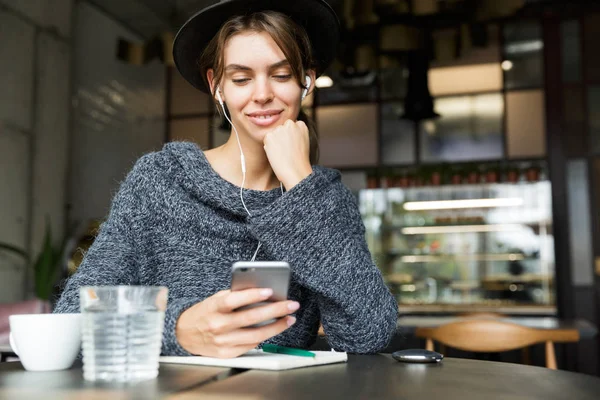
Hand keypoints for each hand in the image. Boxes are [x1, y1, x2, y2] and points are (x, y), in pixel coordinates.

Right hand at [175, 289, 298, 357]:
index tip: (270, 291)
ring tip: (289, 319)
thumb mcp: (216, 299)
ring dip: (276, 327)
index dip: (253, 295)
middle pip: (251, 318)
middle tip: (291, 305)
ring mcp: (223, 341)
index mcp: (215, 307)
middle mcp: (218, 325)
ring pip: (256, 335)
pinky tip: (273, 329)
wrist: (184, 334)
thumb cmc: (205, 312)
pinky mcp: (227, 353)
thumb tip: (261, 293)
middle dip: (276, 310)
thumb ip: (235, 296)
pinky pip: (251, 345)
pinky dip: (264, 337)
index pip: (235, 300)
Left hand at [263, 119, 312, 189]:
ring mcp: (279, 129)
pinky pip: (267, 139)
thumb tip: (285, 132)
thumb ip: (296, 133)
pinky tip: (276, 153)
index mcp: (300, 124)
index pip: (291, 126)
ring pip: (273, 133)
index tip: (292, 144)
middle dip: (281, 136)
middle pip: (281, 128)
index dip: (290, 136)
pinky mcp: (269, 136)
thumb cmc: (299, 160)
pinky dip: (269, 146)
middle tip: (286, 149)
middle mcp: (290, 124)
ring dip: (275, 141)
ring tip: (282, 152)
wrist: (295, 170)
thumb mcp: (303, 141)